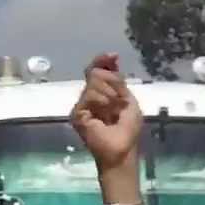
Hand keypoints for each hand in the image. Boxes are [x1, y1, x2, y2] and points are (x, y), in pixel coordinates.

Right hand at [71, 54, 141, 170]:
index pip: (97, 70)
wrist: (122, 149)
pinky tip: (105, 115)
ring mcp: (82, 105)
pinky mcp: (76, 113)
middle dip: (112, 83)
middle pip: (95, 73)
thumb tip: (112, 58)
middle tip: (118, 102)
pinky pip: (89, 95)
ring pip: (93, 82)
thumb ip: (118, 80)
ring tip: (113, 112)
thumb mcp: (128, 99)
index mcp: (102, 92)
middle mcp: (89, 96)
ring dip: (109, 95)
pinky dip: (102, 102)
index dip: (102, 61)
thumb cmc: (128, 129)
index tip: (113, 56)